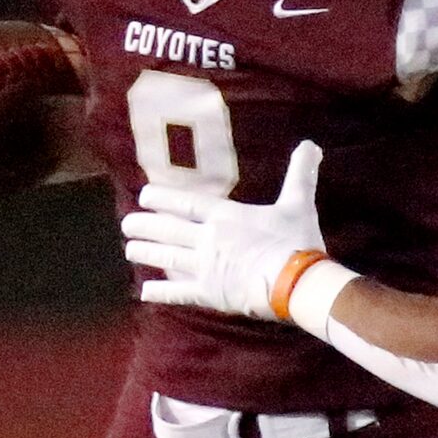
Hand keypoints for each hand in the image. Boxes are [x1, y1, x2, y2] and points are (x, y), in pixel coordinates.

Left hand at [121, 139, 325, 319]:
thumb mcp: (299, 203)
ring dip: (147, 253)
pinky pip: (180, 293)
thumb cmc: (296, 241)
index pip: (187, 203)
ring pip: (169, 258)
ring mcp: (206, 267)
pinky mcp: (210, 293)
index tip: (144, 195)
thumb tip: (311, 144)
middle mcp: (209, 239)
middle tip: (127, 224)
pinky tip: (145, 292)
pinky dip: (162, 293)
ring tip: (130, 250)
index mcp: (226, 216)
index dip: (163, 198)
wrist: (296, 282)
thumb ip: (300, 173)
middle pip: (170, 230)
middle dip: (146, 226)